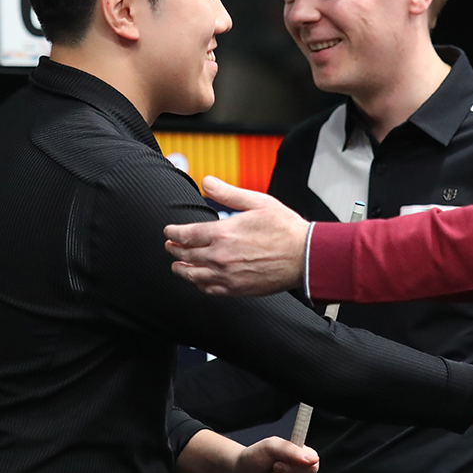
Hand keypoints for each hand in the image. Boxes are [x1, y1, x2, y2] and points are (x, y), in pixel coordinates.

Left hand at [166, 177, 308, 296]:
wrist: (304, 256)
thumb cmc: (285, 228)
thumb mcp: (257, 202)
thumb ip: (228, 193)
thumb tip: (206, 182)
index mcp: (223, 233)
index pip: (187, 235)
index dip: (174, 232)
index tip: (169, 231)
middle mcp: (220, 257)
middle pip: (185, 255)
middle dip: (174, 249)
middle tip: (170, 246)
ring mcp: (227, 275)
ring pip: (193, 276)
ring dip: (181, 269)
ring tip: (177, 266)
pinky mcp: (236, 289)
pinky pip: (209, 290)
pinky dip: (199, 285)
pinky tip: (198, 281)